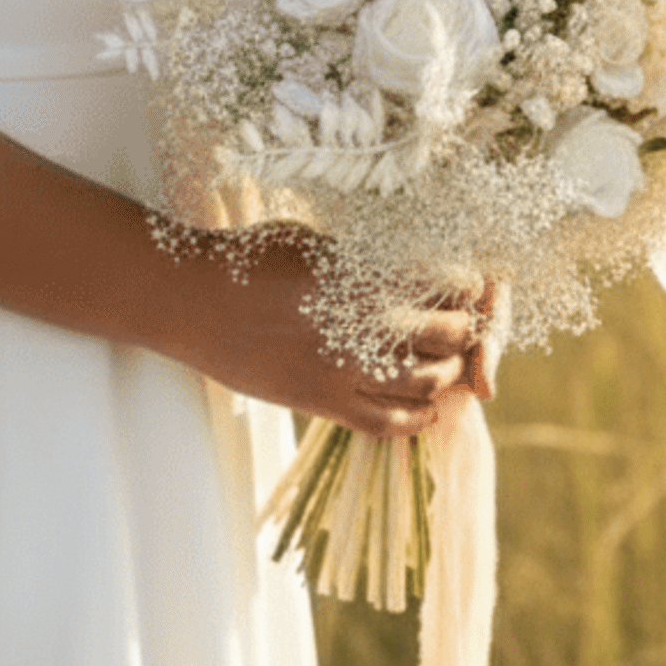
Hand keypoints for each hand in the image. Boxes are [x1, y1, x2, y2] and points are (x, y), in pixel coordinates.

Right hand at [179, 229, 488, 437]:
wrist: (196, 303)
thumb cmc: (250, 260)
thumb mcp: (314, 242)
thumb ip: (362, 258)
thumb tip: (406, 265)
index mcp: (360, 280)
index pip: (440, 287)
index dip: (465, 287)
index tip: (469, 284)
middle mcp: (359, 330)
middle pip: (444, 338)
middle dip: (463, 330)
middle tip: (463, 324)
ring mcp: (342, 373)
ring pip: (425, 385)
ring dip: (445, 374)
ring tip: (446, 363)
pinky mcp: (322, 404)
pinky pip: (385, 424)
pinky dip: (415, 419)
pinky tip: (424, 407)